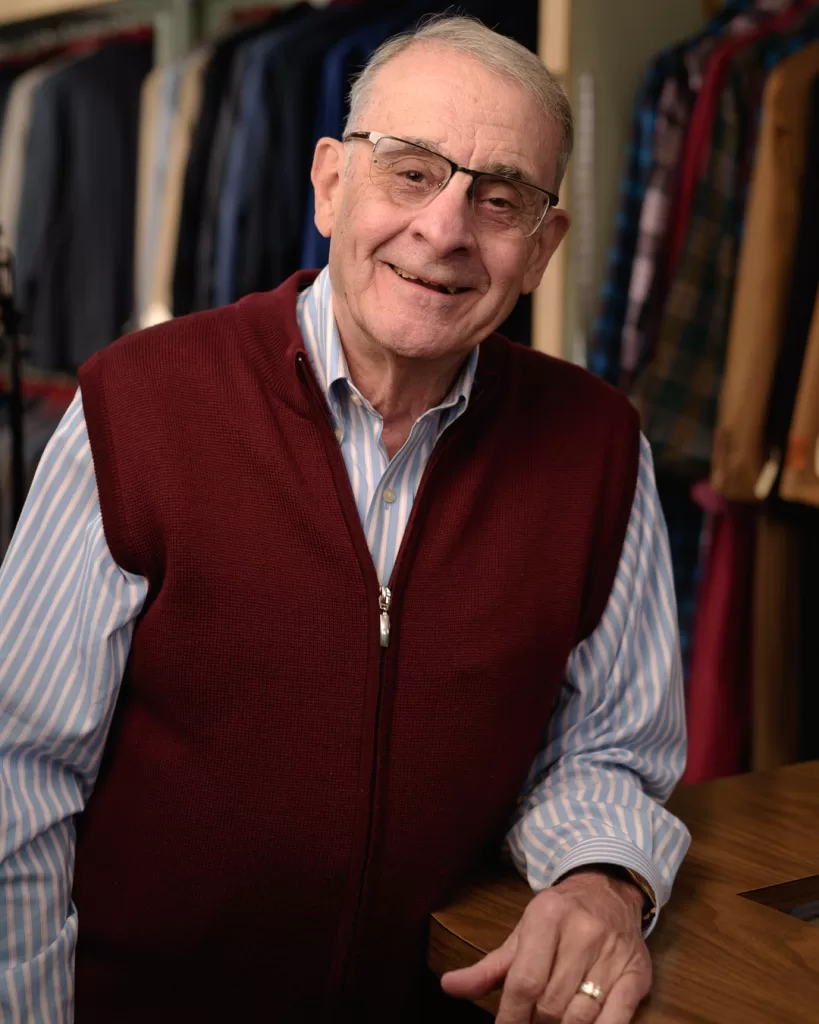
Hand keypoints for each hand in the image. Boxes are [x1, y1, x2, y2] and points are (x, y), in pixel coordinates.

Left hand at [440, 868, 651, 1022]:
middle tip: (531, 1022)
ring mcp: (613, 953)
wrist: (609, 889)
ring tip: (553, 1022)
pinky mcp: (637, 973)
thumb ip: (488, 967)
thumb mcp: (521, 933)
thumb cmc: (559, 917)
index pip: (524, 982)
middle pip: (551, 1004)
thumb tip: (449, 987)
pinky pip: (616, 1020)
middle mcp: (583, 932)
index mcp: (547, 917)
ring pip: (580, 1016)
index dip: (511, 1018)